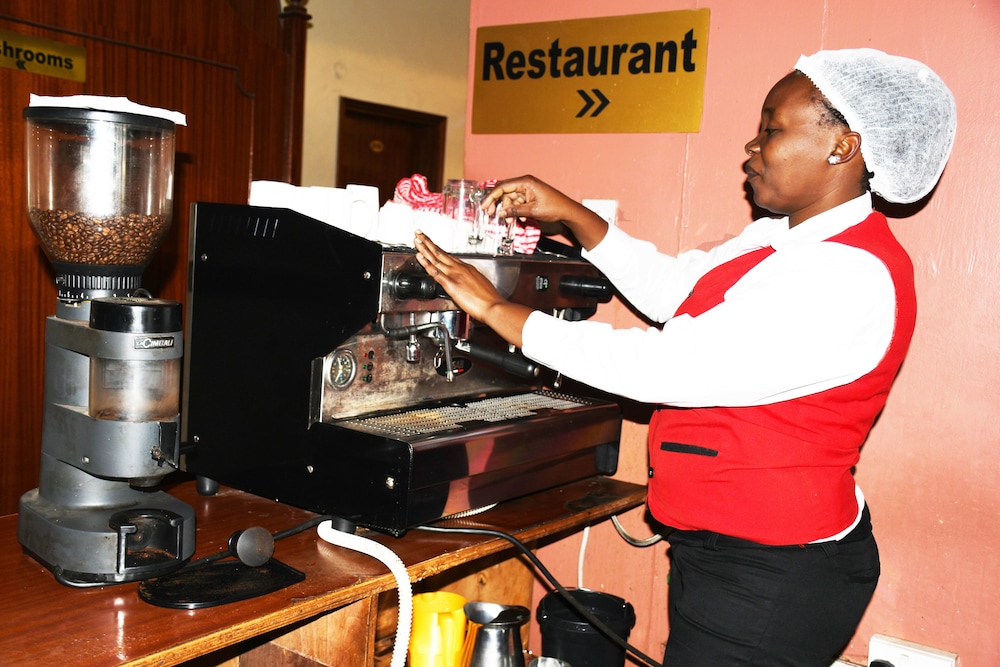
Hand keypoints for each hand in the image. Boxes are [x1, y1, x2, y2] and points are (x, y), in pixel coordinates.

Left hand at [414, 232, 531, 346]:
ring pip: (436, 258)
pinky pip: (435, 271)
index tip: (431, 243)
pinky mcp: (451, 284)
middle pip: (440, 253)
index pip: (448, 256)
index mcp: (466, 268)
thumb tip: (465, 281)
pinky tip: (419, 256)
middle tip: (419, 233)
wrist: (494, 306)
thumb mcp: (480, 284)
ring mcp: (454, 275)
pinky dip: (426, 263)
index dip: (438, 249)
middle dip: (428, 242)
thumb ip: (470, 280)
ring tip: (417, 239)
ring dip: (424, 248)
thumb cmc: (490, 299)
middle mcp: (460, 268)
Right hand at [480, 175, 608, 249]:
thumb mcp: (532, 210)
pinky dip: (516, 211)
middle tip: (491, 214)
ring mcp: (527, 189)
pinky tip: (520, 218)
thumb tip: (501, 212)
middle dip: (498, 204)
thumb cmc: (554, 207)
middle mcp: (525, 183)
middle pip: (504, 192)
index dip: (491, 197)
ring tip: (510, 221)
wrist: (567, 210)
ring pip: (510, 199)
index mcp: (525, 182)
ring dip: (508, 210)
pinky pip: (517, 202)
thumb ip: (515, 211)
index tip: (484, 206)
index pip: (503, 187)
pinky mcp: (530, 196)